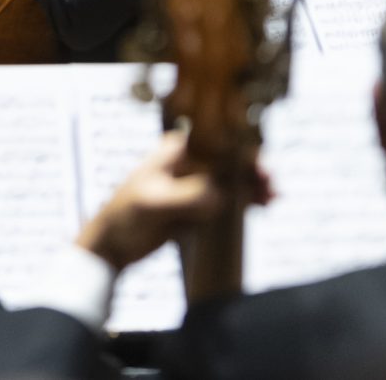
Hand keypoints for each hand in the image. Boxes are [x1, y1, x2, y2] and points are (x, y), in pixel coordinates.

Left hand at [78, 132, 270, 272]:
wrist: (114, 244)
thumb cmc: (126, 215)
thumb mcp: (154, 203)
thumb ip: (187, 197)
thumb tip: (219, 196)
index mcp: (176, 149)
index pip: (215, 141)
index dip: (240, 149)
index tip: (257, 164)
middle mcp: (190, 162)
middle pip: (229, 159)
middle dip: (252, 169)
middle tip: (270, 185)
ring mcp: (197, 184)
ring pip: (233, 179)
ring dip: (253, 185)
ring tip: (272, 197)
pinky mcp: (201, 205)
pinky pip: (229, 199)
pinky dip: (246, 200)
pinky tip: (262, 205)